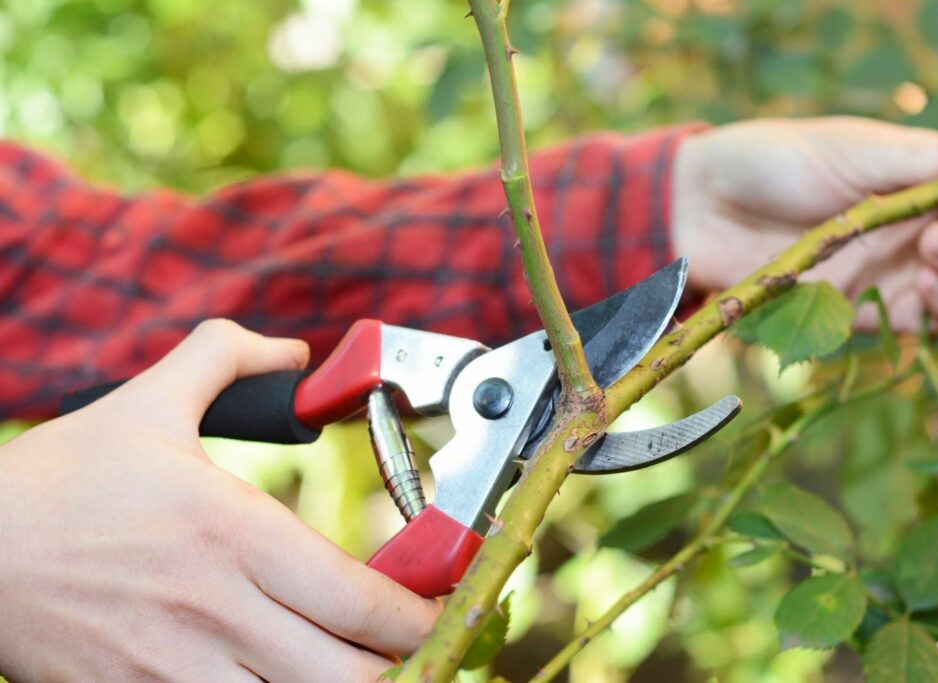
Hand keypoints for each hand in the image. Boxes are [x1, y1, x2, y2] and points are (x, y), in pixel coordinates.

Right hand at [0, 320, 438, 681]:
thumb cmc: (60, 481)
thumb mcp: (147, 402)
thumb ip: (226, 359)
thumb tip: (294, 350)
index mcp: (233, 533)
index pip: (360, 599)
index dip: (421, 614)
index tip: (444, 607)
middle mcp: (217, 610)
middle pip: (349, 675)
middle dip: (399, 667)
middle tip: (414, 645)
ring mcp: (177, 670)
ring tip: (358, 665)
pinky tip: (287, 681)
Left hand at [672, 117, 937, 330]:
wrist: (701, 206)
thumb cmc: (772, 161)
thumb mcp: (847, 150)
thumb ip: (916, 159)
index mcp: (921, 180)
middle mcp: (914, 229)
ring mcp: (886, 272)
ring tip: (931, 255)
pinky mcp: (854, 311)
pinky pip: (909, 325)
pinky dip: (927, 316)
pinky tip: (917, 293)